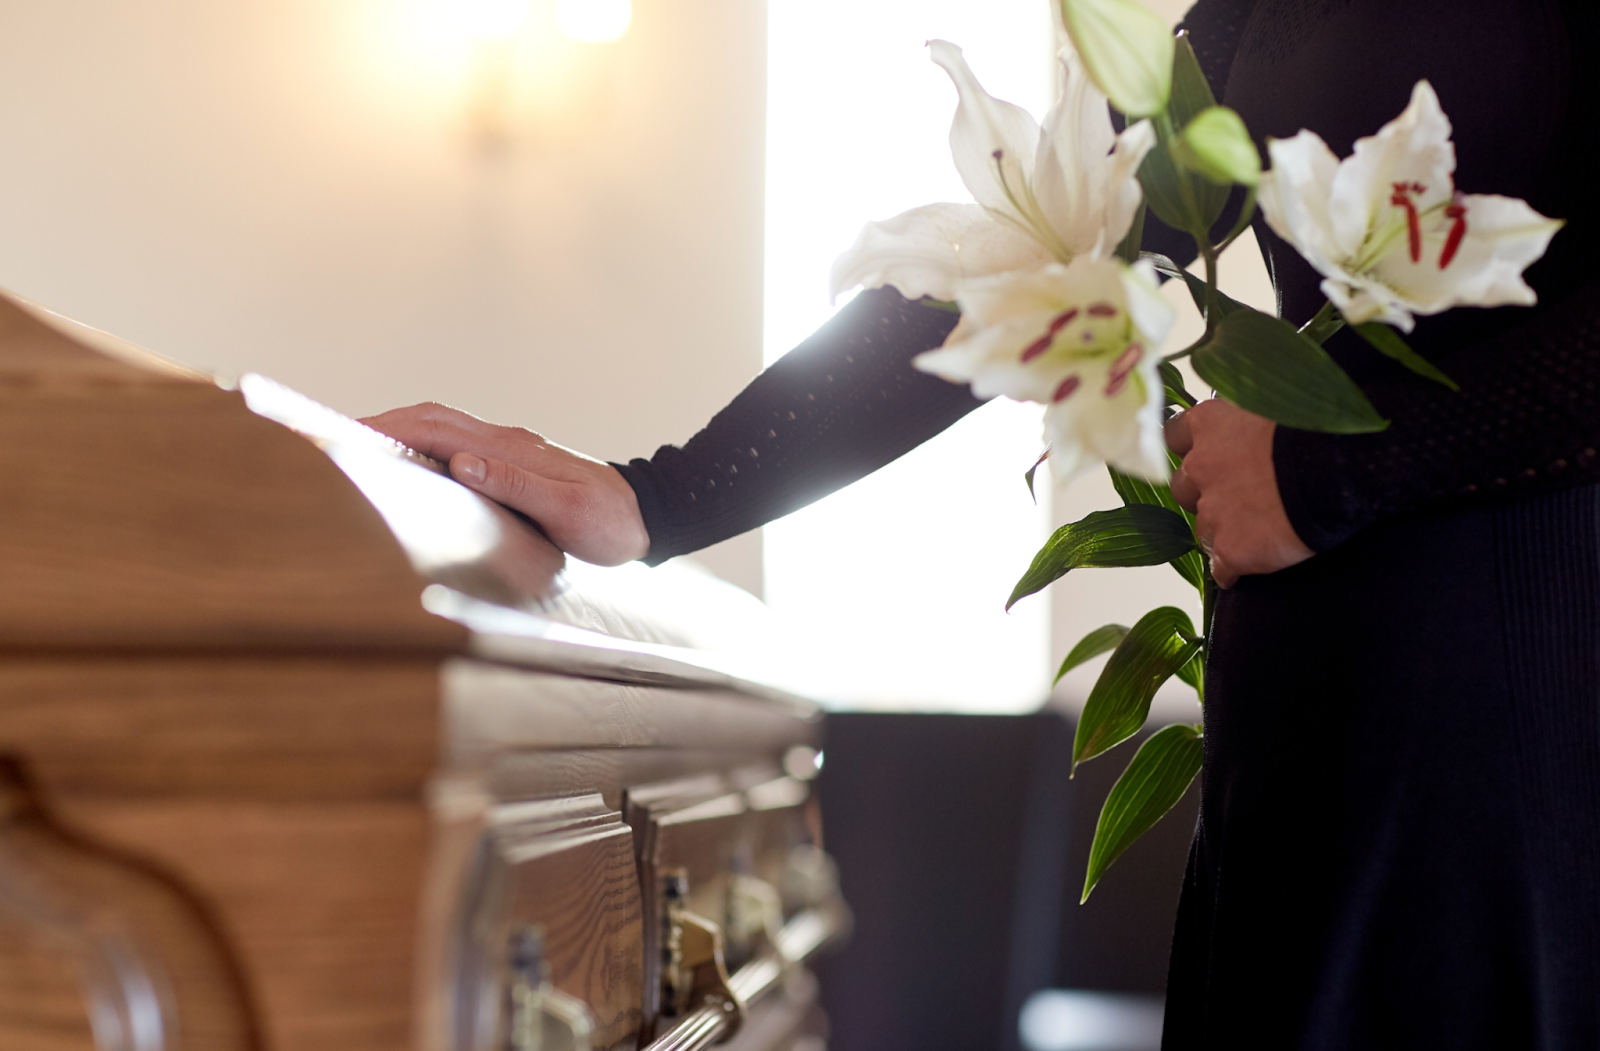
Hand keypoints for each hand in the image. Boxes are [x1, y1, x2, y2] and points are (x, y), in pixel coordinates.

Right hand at [359, 403, 650, 565]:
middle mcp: (505, 443)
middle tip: (333, 436)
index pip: (436, 428)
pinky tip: (410, 466)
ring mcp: (509, 451)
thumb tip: (461, 463)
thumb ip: (515, 485)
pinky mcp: (514, 465)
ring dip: (401, 433)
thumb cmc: (610, 522)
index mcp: (510, 449)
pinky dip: (424, 448)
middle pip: (431, 419)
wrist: (648, 517)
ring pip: (443, 429)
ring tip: (360, 449)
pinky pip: (458, 447)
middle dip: (382, 424)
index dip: (388, 427)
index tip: (345, 432)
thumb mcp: (567, 511)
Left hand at [1165, 399, 1313, 588]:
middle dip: (1203, 493)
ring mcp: (1212, 511)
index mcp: (1210, 424)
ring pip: (1202, 530)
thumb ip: (1249, 417)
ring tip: (1253, 533)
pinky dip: (1232, 570)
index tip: (1205, 455)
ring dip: (1220, 531)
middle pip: (1183, 487)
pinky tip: (1249, 568)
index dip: (1190, 450)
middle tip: (1238, 497)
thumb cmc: (1318, 426)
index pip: (1174, 435)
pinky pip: (1221, 569)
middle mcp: (1200, 467)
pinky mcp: (1230, 550)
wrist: (1341, 467)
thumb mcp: (1274, 406)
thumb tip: (1249, 424)